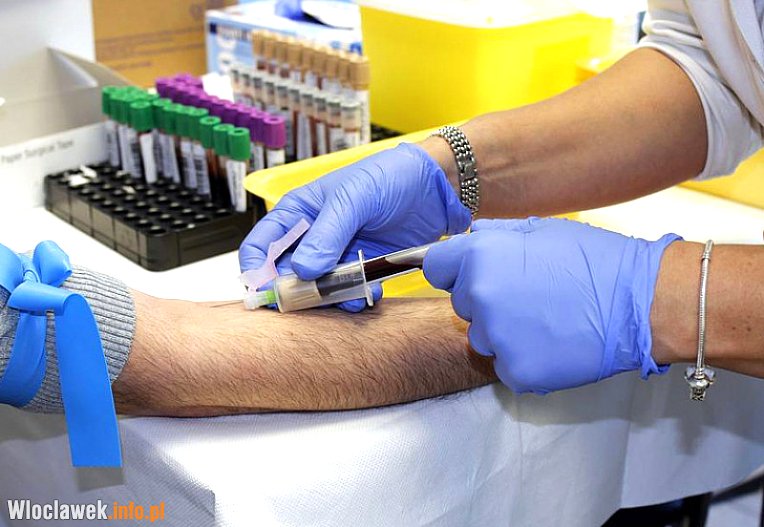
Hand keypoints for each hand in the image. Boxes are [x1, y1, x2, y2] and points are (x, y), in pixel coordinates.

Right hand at [239, 143, 470, 310]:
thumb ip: (328, 234)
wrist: (436, 185)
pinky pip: (350, 293)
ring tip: (349, 296)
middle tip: (312, 302)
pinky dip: (356, 299)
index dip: (257, 272)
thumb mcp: (353, 198)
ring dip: (329, 299)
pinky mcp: (364, 268)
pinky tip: (369, 293)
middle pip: (287, 276)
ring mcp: (339, 256)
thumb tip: (303, 271)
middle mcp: (313, 238)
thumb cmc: (389, 176)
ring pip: (319, 290)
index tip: (266, 293)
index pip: (261, 246)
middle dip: (297, 293)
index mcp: (299, 214)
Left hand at [423, 217, 680, 393]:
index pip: (436, 268)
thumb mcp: (541, 230)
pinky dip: (525, 359)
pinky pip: (506, 366)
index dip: (455, 271)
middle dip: (486, 302)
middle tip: (529, 298)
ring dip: (505, 334)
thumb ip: (495, 235)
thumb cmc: (595, 261)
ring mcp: (497, 338)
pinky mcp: (517, 371)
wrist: (640, 302)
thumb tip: (469, 237)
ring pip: (482, 339)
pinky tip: (554, 344)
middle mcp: (480, 296)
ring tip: (547, 321)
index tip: (475, 276)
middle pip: (461, 305)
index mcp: (481, 256)